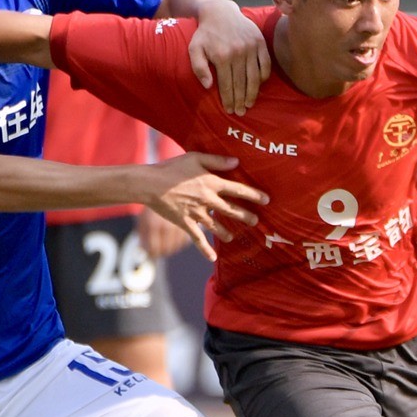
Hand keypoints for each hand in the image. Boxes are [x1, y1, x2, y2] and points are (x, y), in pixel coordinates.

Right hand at [139, 153, 267, 260]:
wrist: (150, 184)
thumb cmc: (172, 168)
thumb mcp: (195, 158)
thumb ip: (216, 161)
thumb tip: (236, 162)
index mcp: (212, 183)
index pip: (238, 190)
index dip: (254, 195)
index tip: (266, 200)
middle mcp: (208, 200)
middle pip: (232, 210)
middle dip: (246, 216)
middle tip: (256, 221)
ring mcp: (197, 213)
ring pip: (217, 226)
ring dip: (227, 232)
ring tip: (232, 237)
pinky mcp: (185, 223)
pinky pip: (198, 239)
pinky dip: (205, 249)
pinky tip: (212, 258)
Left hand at [187, 1, 269, 113]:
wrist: (220, 12)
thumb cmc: (205, 34)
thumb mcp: (194, 49)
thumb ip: (198, 67)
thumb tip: (209, 86)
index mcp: (222, 56)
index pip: (227, 85)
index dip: (229, 100)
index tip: (230, 110)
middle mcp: (238, 53)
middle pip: (241, 83)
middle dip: (241, 101)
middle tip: (241, 112)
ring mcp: (251, 47)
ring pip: (254, 77)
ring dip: (253, 93)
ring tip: (250, 104)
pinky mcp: (260, 42)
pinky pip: (265, 64)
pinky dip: (263, 77)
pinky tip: (258, 85)